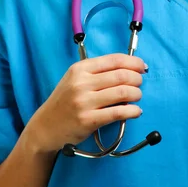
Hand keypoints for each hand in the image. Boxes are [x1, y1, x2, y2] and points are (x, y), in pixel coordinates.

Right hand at [28, 54, 145, 153]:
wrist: (45, 126)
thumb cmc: (65, 100)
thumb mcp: (76, 78)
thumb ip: (98, 71)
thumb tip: (130, 67)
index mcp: (80, 68)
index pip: (114, 60)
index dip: (133, 62)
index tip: (142, 66)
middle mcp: (81, 83)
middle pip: (121, 75)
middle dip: (137, 78)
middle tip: (139, 83)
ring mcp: (84, 102)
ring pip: (122, 93)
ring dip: (136, 94)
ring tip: (137, 96)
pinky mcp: (88, 121)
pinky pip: (118, 113)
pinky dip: (132, 111)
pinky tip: (136, 111)